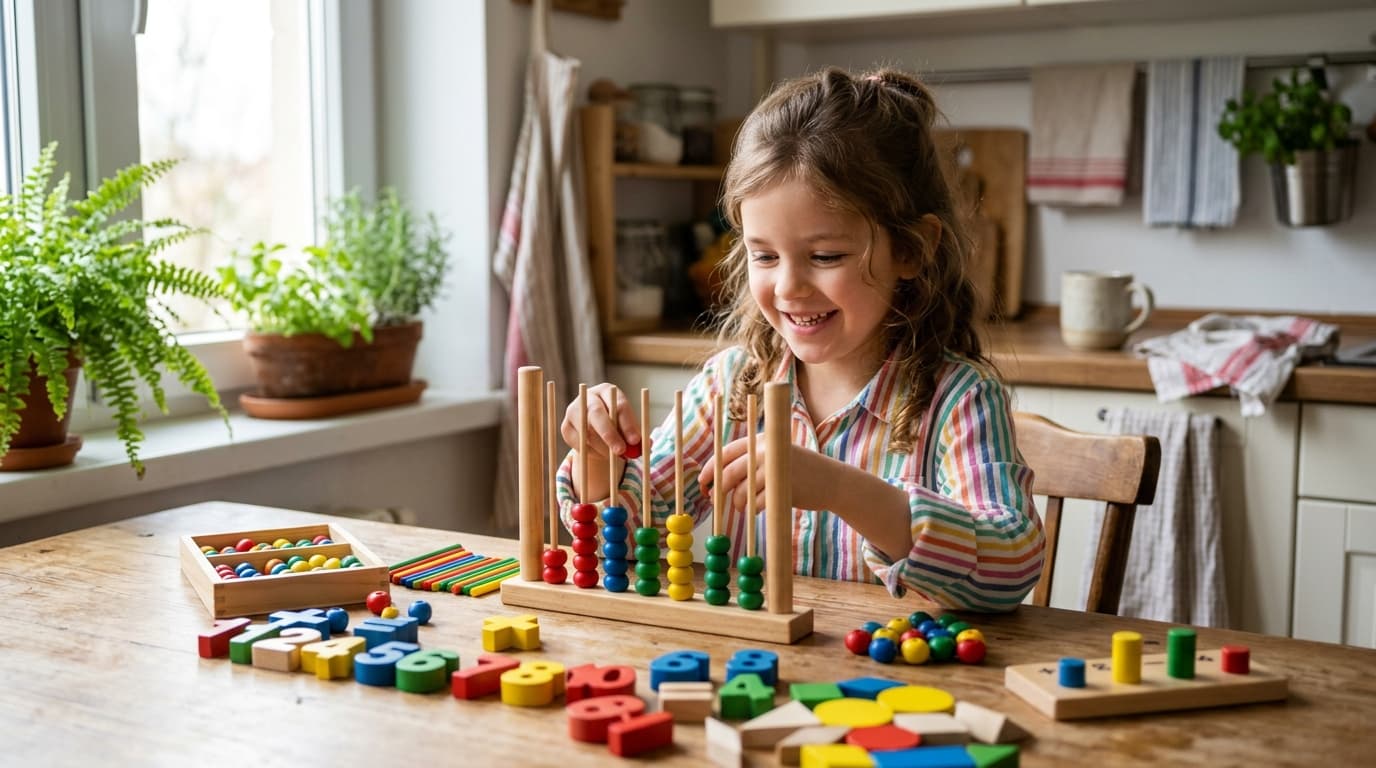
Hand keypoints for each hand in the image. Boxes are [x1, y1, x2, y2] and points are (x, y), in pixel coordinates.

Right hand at [560, 383, 641, 459]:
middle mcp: (588, 396)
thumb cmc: (617, 424)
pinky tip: (600, 453)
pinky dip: (592, 452)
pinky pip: (578, 443)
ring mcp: (573, 411)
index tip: (636, 441)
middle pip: (596, 413)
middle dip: (610, 434)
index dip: (627, 423)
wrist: (595, 428)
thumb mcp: (628, 426)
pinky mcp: (565, 427)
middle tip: (621, 451)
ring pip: (587, 431)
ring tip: (615, 455)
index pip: (618, 404)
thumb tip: (647, 445)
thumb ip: (636, 435)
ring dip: (603, 447)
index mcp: (607, 391)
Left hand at [699, 436, 820, 514]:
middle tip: (715, 499)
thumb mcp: (774, 457)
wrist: (832, 481)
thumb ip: (749, 462)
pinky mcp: (783, 489)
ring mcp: (775, 469)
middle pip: (730, 472)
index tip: (703, 482)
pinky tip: (758, 510)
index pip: (726, 453)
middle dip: (719, 489)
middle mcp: (766, 451)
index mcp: (762, 440)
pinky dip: (753, 510)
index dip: (710, 468)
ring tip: (742, 507)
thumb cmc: (798, 472)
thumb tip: (715, 480)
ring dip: (737, 503)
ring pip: (741, 491)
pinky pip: (756, 504)